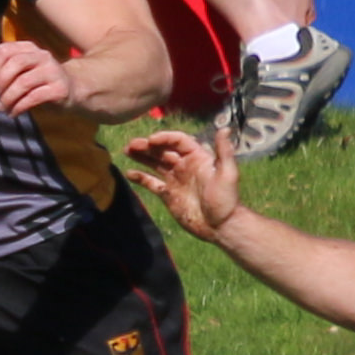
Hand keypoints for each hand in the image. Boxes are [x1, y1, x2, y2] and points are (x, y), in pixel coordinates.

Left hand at [0, 37, 72, 117]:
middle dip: (1, 79)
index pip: (5, 49)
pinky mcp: (59, 89)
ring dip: (8, 97)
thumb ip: (9, 70)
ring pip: (23, 82)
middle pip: (16, 62)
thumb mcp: (25, 69)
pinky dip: (19, 107)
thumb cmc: (40, 81)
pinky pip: (33, 98)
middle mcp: (42, 56)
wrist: (72, 88)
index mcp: (30, 48)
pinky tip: (13, 113)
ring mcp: (53, 71)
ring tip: (1, 107)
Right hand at [124, 125, 240, 240]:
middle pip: (162, 150)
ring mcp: (174, 179)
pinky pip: (151, 183)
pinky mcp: (168, 194)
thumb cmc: (225, 199)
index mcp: (197, 157)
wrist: (220, 226)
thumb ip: (224, 151)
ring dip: (141, 156)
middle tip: (132, 144)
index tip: (151, 140)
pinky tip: (129, 173)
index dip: (164, 138)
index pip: (178, 141)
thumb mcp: (228, 174)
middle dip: (147, 146)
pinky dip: (140, 177)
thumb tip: (225, 129)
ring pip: (154, 163)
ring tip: (127, 150)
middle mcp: (184, 165)